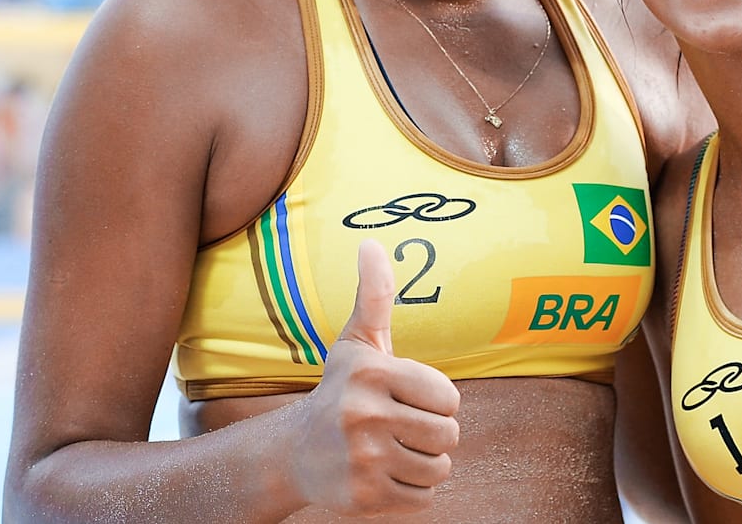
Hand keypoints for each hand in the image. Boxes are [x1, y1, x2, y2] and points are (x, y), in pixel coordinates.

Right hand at [290, 240, 460, 513]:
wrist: (292, 452)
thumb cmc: (340, 391)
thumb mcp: (358, 343)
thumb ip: (375, 295)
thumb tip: (372, 243)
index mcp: (372, 373)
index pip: (449, 398)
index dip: (436, 401)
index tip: (407, 399)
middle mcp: (363, 415)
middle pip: (448, 435)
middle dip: (434, 434)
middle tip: (402, 428)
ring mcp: (362, 460)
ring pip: (439, 469)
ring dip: (424, 463)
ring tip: (393, 450)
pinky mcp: (362, 498)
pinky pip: (423, 498)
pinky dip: (412, 491)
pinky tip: (383, 474)